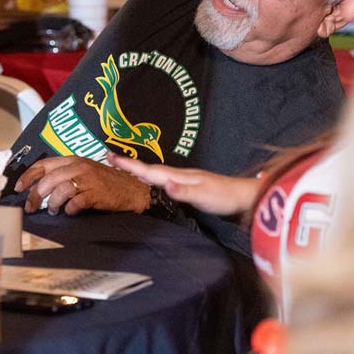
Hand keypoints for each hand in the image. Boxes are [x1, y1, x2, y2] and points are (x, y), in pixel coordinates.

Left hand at [15, 155, 150, 215]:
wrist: (132, 189)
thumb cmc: (106, 182)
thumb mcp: (85, 171)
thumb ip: (65, 174)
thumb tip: (40, 186)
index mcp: (74, 160)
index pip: (44, 164)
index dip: (28, 176)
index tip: (18, 188)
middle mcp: (79, 167)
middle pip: (49, 179)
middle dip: (36, 195)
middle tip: (31, 207)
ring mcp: (88, 179)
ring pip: (60, 190)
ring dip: (53, 204)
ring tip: (54, 210)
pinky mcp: (96, 193)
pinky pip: (75, 203)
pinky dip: (70, 210)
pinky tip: (71, 212)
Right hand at [107, 153, 256, 216]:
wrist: (243, 197)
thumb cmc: (223, 198)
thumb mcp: (202, 197)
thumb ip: (183, 192)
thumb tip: (165, 185)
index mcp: (178, 176)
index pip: (149, 171)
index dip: (130, 165)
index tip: (110, 156)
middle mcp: (179, 175)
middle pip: (149, 169)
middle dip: (129, 164)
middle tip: (109, 157)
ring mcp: (185, 180)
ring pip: (156, 173)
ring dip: (139, 170)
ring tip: (124, 167)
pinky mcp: (189, 187)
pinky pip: (163, 180)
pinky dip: (151, 178)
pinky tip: (151, 182)